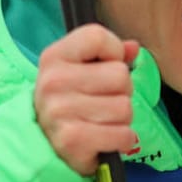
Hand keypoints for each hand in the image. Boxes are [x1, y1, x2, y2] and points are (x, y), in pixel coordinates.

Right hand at [33, 24, 138, 174]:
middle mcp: (52, 82)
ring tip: (102, 121)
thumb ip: (111, 55)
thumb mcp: (83, 70)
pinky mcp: (72, 140)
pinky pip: (123, 134)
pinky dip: (123, 139)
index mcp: (54, 57)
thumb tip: (133, 47)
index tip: (104, 67)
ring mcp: (59, 112)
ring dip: (122, 118)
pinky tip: (106, 139)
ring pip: (125, 107)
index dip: (113, 53)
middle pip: (120, 75)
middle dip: (122, 91)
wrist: (48, 144)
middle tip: (103, 101)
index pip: (96, 37)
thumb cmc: (72, 101)